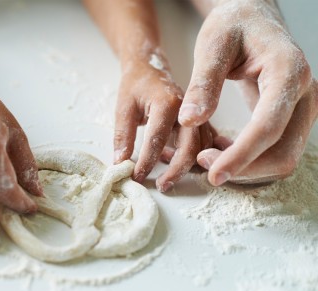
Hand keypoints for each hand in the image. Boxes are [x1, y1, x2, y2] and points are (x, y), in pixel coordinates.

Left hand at [114, 54, 216, 190]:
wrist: (150, 68)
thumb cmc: (135, 86)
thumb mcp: (123, 107)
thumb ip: (123, 135)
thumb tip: (120, 162)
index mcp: (167, 102)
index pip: (157, 138)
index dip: (147, 161)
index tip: (137, 176)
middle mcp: (187, 110)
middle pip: (190, 147)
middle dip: (176, 171)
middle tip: (161, 186)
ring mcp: (198, 115)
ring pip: (202, 148)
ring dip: (188, 167)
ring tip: (168, 179)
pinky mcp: (201, 121)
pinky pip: (205, 144)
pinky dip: (196, 158)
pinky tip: (177, 164)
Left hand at [180, 0, 317, 184]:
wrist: (252, 18)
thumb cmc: (233, 26)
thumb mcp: (211, 46)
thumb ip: (203, 83)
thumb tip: (190, 121)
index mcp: (287, 71)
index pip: (269, 126)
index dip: (241, 155)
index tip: (213, 174)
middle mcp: (303, 93)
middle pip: (283, 152)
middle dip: (244, 168)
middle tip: (202, 163)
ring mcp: (300, 108)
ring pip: (281, 158)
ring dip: (246, 168)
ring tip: (207, 156)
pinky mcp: (290, 117)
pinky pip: (275, 150)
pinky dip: (249, 160)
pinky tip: (219, 149)